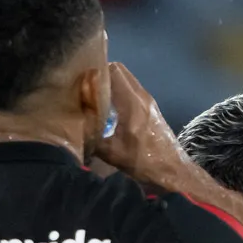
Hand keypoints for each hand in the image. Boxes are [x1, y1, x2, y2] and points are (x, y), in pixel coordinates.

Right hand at [87, 63, 186, 190]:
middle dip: (102, 76)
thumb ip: (91, 136)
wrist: (171, 171)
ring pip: (126, 81)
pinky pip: (131, 91)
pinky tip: (108, 112)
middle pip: (120, 71)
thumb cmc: (142, 161)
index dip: (96, 72)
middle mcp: (142, 96)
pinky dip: (118, 94)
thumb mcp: (111, 153)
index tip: (80, 83)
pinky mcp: (150, 108)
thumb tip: (71, 126)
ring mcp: (148, 101)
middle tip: (85, 90)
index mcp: (132, 102)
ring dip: (110, 85)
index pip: (114, 71)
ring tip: (94, 100)